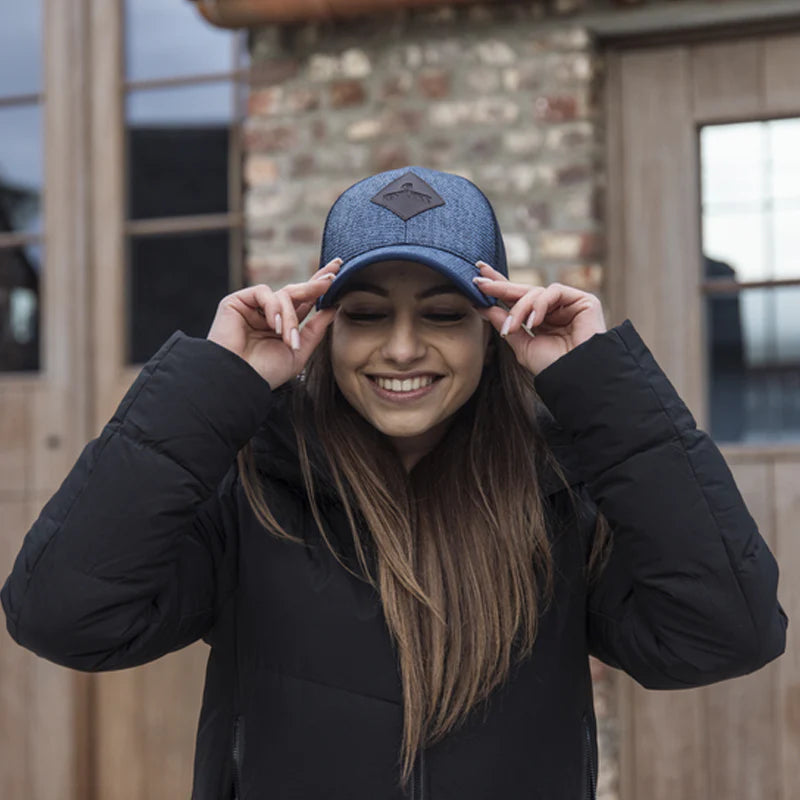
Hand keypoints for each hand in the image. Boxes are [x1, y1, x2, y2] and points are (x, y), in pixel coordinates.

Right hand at [206, 258, 341, 387]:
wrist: (239, 380)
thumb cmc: (265, 372)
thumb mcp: (298, 352)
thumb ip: (314, 330)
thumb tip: (332, 308)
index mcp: (285, 325)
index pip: (305, 301)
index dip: (319, 287)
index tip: (337, 273)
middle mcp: (270, 313)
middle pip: (297, 290)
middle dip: (315, 284)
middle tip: (332, 279)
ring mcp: (254, 307)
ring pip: (284, 295)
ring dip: (291, 317)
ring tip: (287, 338)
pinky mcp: (237, 302)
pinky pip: (264, 293)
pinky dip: (273, 308)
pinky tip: (273, 326)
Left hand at [473, 261, 606, 375]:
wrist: (577, 379)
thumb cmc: (552, 367)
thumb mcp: (522, 345)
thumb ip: (506, 325)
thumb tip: (485, 307)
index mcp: (539, 321)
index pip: (516, 300)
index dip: (498, 288)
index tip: (477, 281)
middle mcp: (554, 310)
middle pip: (524, 290)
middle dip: (500, 285)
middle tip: (480, 282)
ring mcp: (568, 304)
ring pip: (535, 292)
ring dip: (519, 308)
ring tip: (513, 327)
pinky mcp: (583, 300)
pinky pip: (553, 291)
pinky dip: (539, 305)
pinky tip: (534, 322)